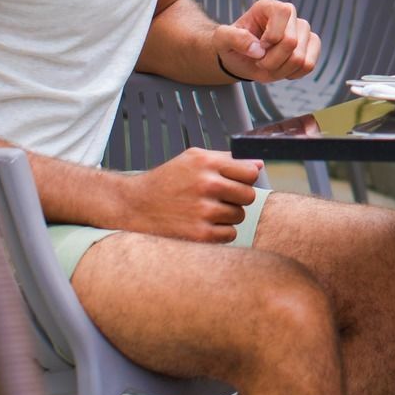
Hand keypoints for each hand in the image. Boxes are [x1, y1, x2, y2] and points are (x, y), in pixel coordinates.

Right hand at [121, 148, 261, 241]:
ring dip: (228, 216)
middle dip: (238, 198)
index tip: (236, 182)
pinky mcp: (199, 234)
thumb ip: (227, 159)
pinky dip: (220, 232)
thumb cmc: (167, 181)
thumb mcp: (193, 159)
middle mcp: (207, 185)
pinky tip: (202, 224)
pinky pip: (229, 234)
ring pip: (239, 216)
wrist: (134, 205)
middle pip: (249, 196)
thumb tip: (259, 165)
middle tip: (220, 198)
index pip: (250, 173)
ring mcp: (203, 211)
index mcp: (207, 163)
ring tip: (205, 210)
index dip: (246, 179)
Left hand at [213, 0, 319, 82]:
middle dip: (271, 60)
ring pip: (301, 58)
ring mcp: (303, 30)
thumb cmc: (232, 44)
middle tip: (259, 61)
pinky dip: (292, 74)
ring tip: (269, 65)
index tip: (258, 46)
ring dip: (280, 69)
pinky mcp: (312, 46)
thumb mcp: (222, 39)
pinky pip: (309, 65)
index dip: (272, 36)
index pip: (284, 13)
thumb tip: (258, 50)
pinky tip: (281, 69)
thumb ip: (234, 38)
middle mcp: (290, 15)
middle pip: (291, 42)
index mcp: (269, 6)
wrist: (242, 58)